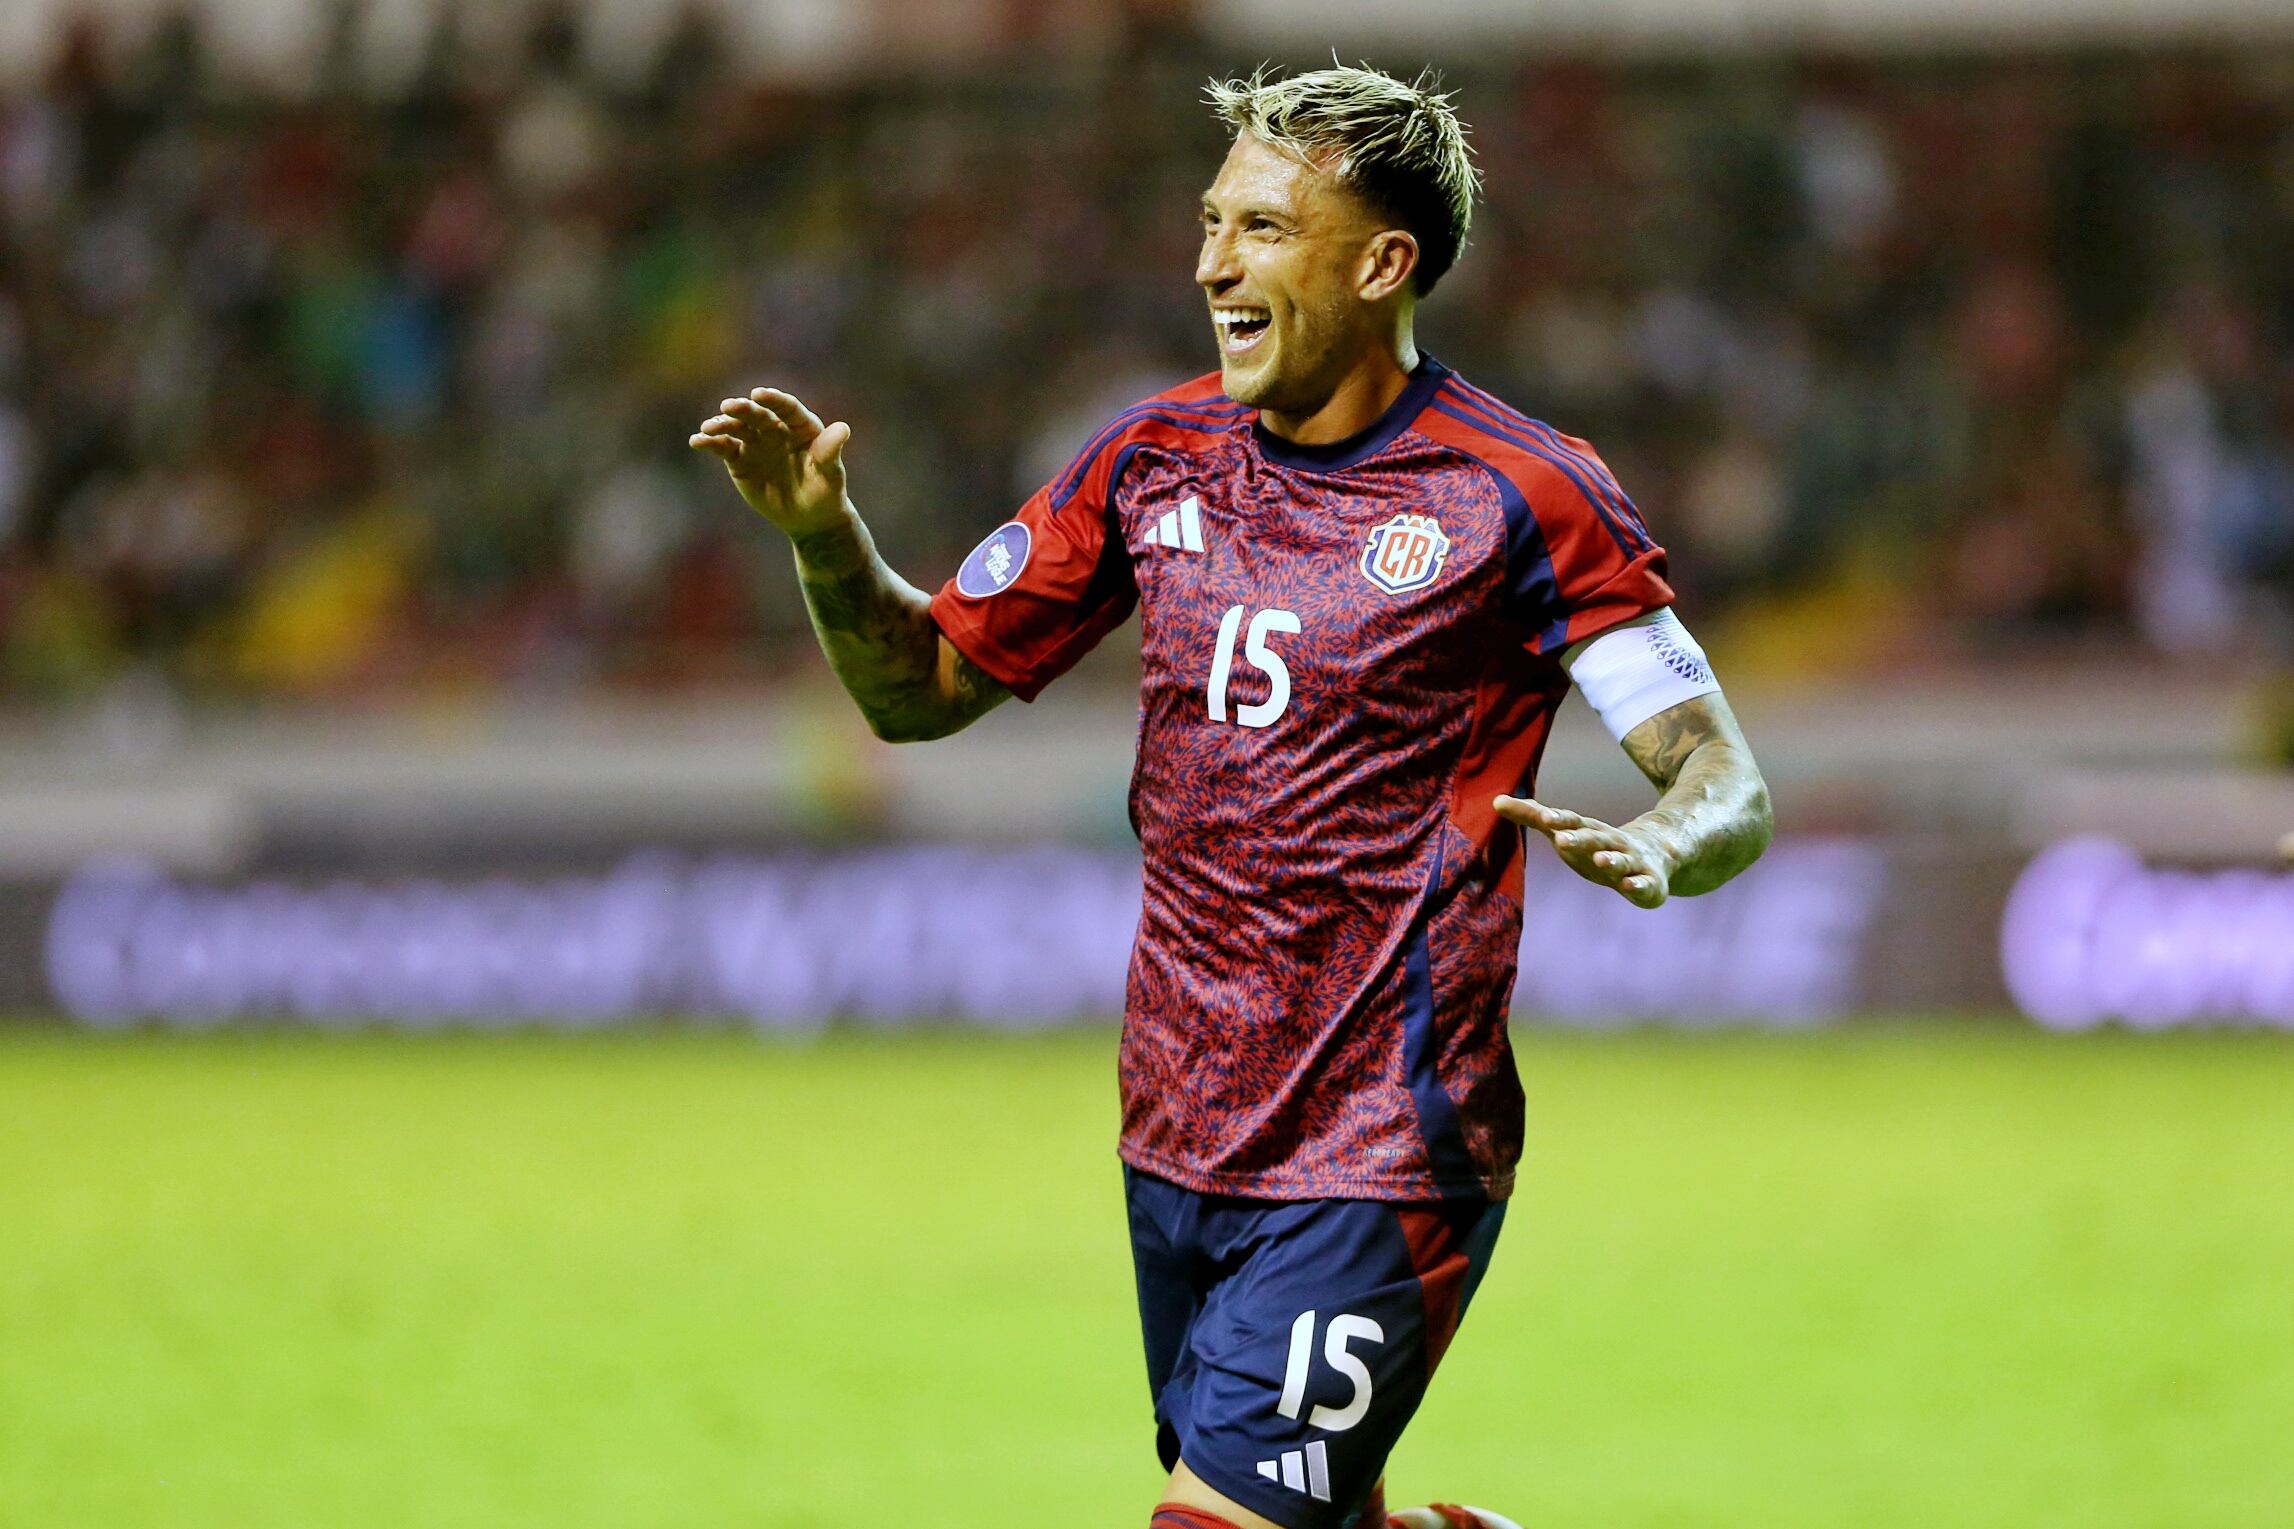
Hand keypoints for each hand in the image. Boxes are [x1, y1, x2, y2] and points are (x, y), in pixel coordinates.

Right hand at [689, 387, 852, 535]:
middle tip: (728, 406)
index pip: (787, 407)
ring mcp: (756, 442)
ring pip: (737, 428)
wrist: (808, 517)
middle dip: (743, 409)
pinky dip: (710, 443)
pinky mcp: (740, 459)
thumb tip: (843, 428)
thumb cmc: (825, 493)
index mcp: (801, 426)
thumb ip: (830, 452)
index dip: (774, 400)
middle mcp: (776, 429)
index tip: (759, 394)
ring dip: (722, 425)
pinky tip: (697, 441)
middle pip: (757, 415)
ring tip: (708, 428)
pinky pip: (723, 447)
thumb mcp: (830, 474)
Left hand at [1495, 795, 1672, 907]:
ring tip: (1602, 860)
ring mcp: (1631, 860)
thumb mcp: (1563, 829)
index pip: (1571, 821)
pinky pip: (1643, 884)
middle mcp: (1610, 842)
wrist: (1653, 854)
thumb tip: (1496, 800)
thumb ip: (1531, 816)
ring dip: (1612, 860)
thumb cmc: (1595, 844)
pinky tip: (1630, 887)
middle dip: (1580, 839)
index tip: (1543, 816)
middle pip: (1594, 838)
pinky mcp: (1648, 882)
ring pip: (1621, 859)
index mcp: (1588, 830)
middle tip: (1561, 840)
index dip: (1558, 819)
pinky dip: (1637, 886)